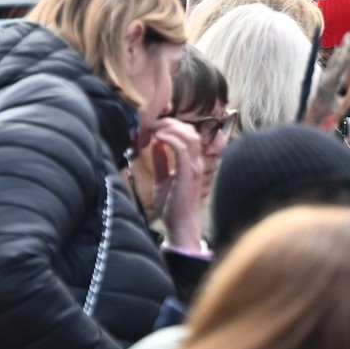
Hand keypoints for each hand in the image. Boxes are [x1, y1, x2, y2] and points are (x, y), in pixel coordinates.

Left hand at [149, 116, 207, 252]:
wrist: (179, 225)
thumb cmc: (172, 206)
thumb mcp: (163, 179)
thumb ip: (161, 162)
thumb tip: (157, 145)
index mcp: (192, 163)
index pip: (188, 135)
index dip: (173, 126)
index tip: (155, 127)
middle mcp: (196, 162)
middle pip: (190, 132)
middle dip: (171, 123)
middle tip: (153, 124)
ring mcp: (194, 167)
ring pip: (188, 136)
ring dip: (170, 128)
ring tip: (155, 129)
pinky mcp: (187, 173)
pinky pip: (182, 148)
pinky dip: (170, 138)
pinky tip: (158, 137)